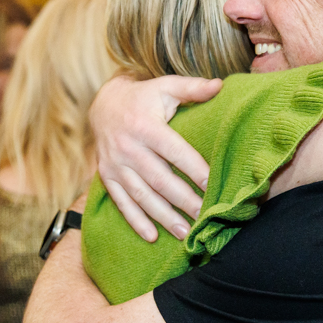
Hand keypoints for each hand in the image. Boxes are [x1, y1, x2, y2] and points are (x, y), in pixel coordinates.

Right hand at [90, 74, 221, 241]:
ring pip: (142, 196)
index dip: (194, 169)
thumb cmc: (143, 97)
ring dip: (163, 217)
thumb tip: (220, 85)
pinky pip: (121, 202)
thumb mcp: (165, 87)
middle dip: (183, 200)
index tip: (213, 185)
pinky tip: (152, 236)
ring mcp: (115, 165)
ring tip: (185, 233)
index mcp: (145, 126)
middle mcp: (127, 148)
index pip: (174, 151)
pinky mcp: (107, 177)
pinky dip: (136, 221)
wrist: (102, 105)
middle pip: (160, 179)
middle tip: (204, 216)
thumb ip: (192, 88)